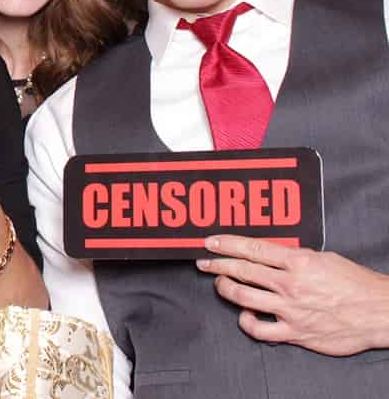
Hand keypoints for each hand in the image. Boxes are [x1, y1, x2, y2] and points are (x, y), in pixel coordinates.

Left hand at [198, 235, 388, 354]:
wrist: (379, 312)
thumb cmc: (356, 284)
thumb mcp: (323, 258)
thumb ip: (294, 256)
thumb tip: (271, 254)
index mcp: (298, 262)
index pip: (252, 249)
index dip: (226, 244)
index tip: (209, 242)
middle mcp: (290, 284)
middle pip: (241, 270)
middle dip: (217, 264)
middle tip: (203, 261)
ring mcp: (290, 310)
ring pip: (243, 297)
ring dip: (225, 288)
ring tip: (220, 284)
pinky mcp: (295, 332)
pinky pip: (260, 329)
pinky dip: (246, 321)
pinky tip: (245, 315)